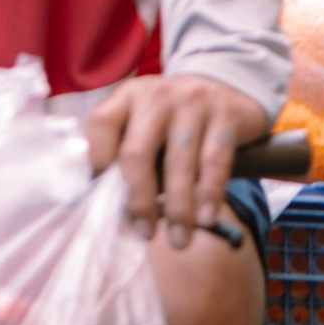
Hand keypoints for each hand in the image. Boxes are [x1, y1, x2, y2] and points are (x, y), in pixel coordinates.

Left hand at [84, 71, 269, 250]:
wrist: (226, 85)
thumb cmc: (174, 119)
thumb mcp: (146, 123)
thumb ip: (127, 156)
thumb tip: (110, 212)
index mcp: (128, 97)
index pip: (101, 124)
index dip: (97, 161)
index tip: (104, 199)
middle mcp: (156, 95)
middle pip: (137, 152)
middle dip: (139, 200)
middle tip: (144, 233)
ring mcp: (192, 101)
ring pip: (179, 161)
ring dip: (178, 208)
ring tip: (180, 240)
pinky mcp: (226, 113)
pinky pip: (215, 159)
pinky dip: (209, 193)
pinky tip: (206, 218)